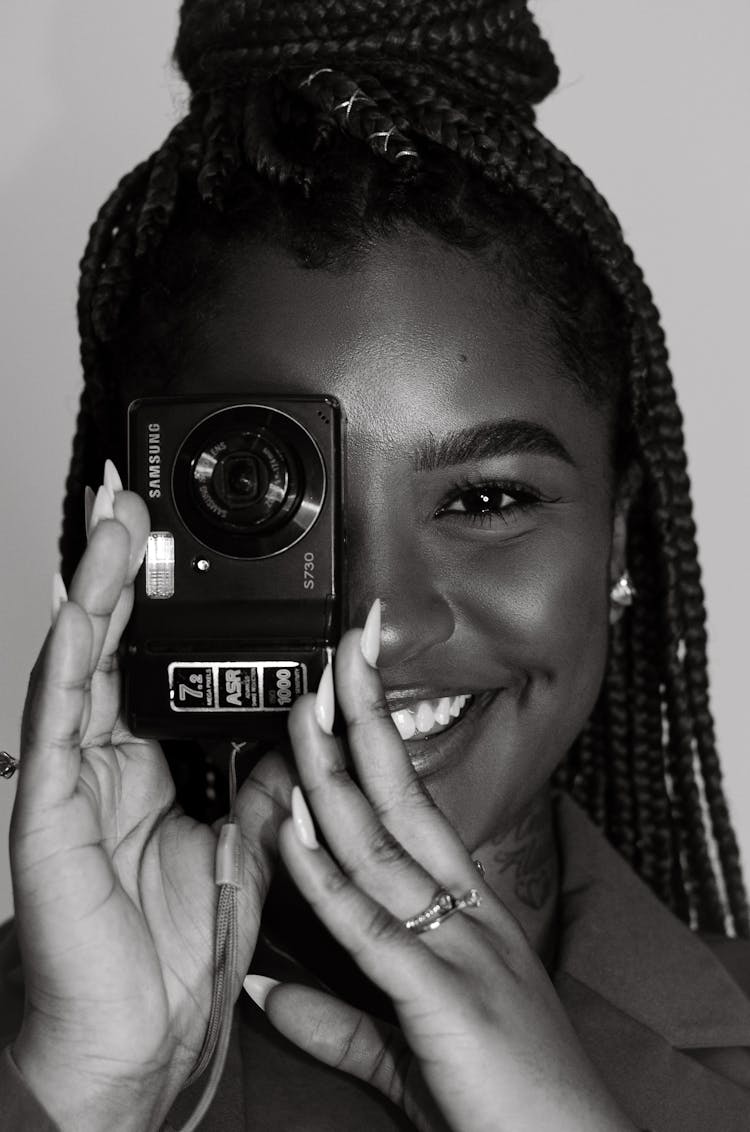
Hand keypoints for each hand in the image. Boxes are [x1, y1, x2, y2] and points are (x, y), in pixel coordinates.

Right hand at [10, 480, 292, 1131]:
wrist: (144, 1036)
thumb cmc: (175, 951)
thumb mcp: (242, 846)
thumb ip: (264, 782)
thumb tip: (302, 726)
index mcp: (141, 770)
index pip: (142, 662)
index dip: (148, 601)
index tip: (166, 543)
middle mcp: (99, 763)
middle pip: (104, 645)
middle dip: (112, 569)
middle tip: (125, 497)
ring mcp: (67, 781)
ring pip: (76, 662)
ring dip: (93, 588)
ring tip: (109, 520)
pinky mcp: (47, 809)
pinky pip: (56, 718)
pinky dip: (69, 655)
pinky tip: (79, 603)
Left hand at [256, 624, 636, 1131]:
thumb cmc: (508, 1102)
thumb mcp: (412, 1047)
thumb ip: (336, 1016)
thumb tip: (266, 992)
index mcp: (463, 912)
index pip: (411, 804)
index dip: (377, 741)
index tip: (348, 684)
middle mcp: (464, 912)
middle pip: (402, 796)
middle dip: (364, 718)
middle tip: (338, 649)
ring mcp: (457, 947)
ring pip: (379, 843)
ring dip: (331, 772)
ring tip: (299, 709)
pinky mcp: (442, 997)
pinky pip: (369, 926)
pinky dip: (324, 875)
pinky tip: (290, 827)